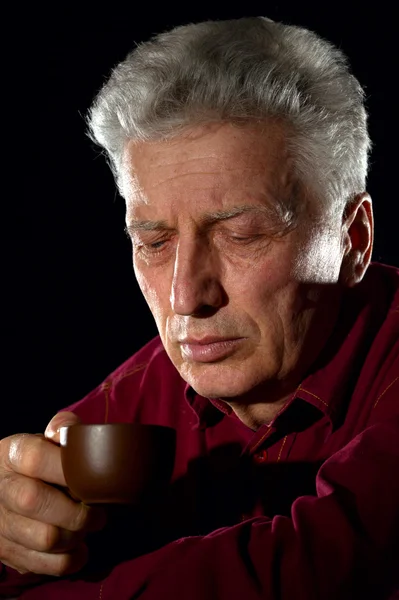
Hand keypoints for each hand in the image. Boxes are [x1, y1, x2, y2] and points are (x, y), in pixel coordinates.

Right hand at [0, 412, 105, 575]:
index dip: (67, 470)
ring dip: (77, 536)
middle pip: (36, 502)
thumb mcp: (48, 438)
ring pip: (44, 538)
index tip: (92, 478)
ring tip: (88, 527)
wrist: (8, 486)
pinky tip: (79, 547)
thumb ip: (63, 428)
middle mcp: (0, 488)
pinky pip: (44, 565)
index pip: (35, 459)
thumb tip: (70, 432)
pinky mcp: (6, 552)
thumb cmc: (40, 460)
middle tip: (98, 511)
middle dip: (77, 510)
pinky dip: (70, 560)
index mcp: (12, 454)